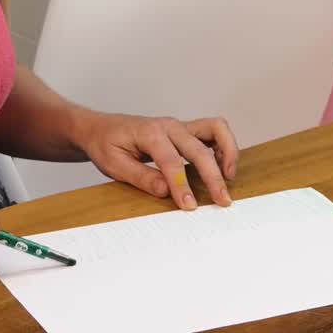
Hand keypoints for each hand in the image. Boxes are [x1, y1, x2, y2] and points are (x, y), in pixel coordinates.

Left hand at [73, 111, 238, 210]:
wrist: (101, 128)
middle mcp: (169, 125)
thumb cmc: (107, 144)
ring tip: (230, 177)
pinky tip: (223, 167)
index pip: (171, 161)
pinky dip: (224, 146)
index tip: (189, 206)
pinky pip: (213, 131)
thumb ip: (140, 176)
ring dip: (228, 152)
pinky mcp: (186, 131)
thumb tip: (165, 190)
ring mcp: (180, 126)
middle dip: (213, 176)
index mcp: (149, 132)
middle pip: (199, 149)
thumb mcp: (114, 164)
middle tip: (222, 200)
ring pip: (215, 129)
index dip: (182, 185)